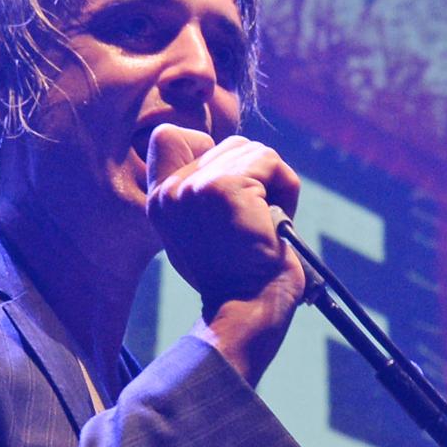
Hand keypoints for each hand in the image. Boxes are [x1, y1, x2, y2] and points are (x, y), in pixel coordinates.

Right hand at [147, 123, 307, 384]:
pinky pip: (271, 162)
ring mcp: (197, 186)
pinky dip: (287, 187)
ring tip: (266, 223)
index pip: (168, 135)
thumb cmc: (235, 281)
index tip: (229, 193)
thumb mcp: (201, 233)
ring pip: (252, 150)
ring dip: (273, 183)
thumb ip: (200, 196)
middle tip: (256, 221)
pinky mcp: (227, 188)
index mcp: (160, 200)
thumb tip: (227, 158)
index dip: (208, 151)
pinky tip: (276, 221)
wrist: (246, 311)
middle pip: (227, 145)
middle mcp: (171, 189)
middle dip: (254, 176)